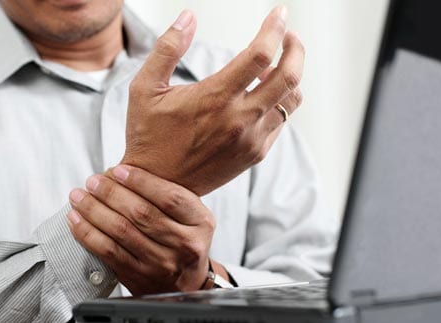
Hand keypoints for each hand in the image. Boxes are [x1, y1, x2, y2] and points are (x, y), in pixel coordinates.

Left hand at [66, 165, 217, 294]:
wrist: (187, 284)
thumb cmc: (184, 240)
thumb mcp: (192, 217)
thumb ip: (169, 196)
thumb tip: (123, 172)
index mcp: (200, 223)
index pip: (170, 197)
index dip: (141, 181)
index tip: (118, 170)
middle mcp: (184, 244)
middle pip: (142, 213)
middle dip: (111, 193)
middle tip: (93, 181)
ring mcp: (161, 263)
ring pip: (121, 231)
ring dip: (94, 211)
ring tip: (79, 197)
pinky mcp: (139, 277)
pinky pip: (108, 252)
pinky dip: (88, 233)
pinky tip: (76, 220)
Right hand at [122, 6, 304, 195]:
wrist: (157, 187)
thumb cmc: (148, 135)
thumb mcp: (145, 88)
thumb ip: (167, 48)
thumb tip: (188, 16)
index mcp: (214, 98)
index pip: (260, 55)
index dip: (274, 29)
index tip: (278, 13)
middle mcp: (239, 119)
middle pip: (289, 76)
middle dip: (295, 48)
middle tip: (289, 36)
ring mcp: (251, 139)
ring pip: (291, 100)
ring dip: (290, 76)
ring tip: (273, 65)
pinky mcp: (255, 154)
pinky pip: (281, 121)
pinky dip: (279, 101)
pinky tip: (262, 94)